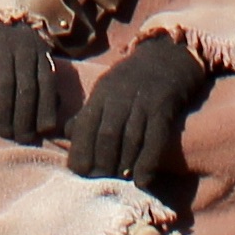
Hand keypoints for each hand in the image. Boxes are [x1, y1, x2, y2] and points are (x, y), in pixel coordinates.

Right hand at [0, 20, 59, 143]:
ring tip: (4, 134)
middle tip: (21, 138)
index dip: (46, 109)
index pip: (46, 83)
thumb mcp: (30, 53)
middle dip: (25, 118)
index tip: (43, 132)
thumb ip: (40, 77)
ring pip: (6, 88)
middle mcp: (23, 48)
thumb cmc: (9, 44)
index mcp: (39, 50)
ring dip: (5, 116)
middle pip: (27, 89)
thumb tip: (51, 114)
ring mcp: (0, 48)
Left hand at [64, 34, 208, 189]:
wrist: (168, 54)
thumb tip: (66, 133)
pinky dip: (147, 161)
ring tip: (118, 180)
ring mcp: (142, 102)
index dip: (80, 151)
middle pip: (106, 135)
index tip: (78, 171)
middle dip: (101, 162)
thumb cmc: (133, 78)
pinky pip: (154, 139)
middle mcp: (119, 97)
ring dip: (123, 164)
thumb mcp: (106, 88)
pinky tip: (141, 180)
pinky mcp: (164, 108)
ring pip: (129, 139)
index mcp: (102, 93)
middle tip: (100, 179)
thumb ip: (88, 112)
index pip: (85, 125)